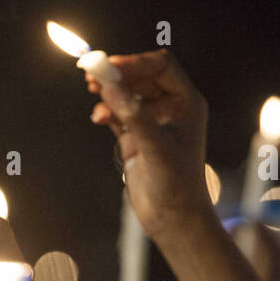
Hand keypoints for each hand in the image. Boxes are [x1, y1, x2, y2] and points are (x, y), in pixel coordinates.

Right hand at [87, 50, 211, 242]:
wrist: (173, 218)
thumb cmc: (176, 184)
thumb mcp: (155, 147)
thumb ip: (132, 115)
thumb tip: (109, 86)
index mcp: (186, 103)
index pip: (161, 67)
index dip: (135, 62)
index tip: (110, 65)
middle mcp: (171, 108)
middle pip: (141, 77)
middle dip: (118, 74)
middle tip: (92, 74)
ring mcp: (152, 123)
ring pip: (127, 95)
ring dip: (110, 92)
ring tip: (92, 91)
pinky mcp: (136, 138)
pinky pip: (118, 114)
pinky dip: (107, 111)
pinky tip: (98, 117)